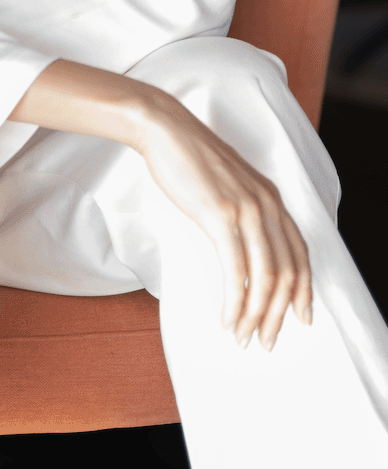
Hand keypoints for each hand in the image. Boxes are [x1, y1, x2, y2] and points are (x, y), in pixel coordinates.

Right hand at [135, 87, 312, 351]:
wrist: (164, 129)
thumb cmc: (189, 159)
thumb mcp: (229, 185)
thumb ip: (244, 213)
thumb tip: (242, 251)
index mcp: (271, 198)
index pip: (300, 254)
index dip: (304, 291)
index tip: (301, 317)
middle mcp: (267, 205)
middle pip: (287, 272)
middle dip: (279, 314)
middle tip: (266, 339)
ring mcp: (245, 209)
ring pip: (265, 277)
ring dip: (256, 315)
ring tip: (242, 335)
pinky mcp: (220, 215)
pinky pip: (236, 270)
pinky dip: (234, 301)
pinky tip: (226, 316)